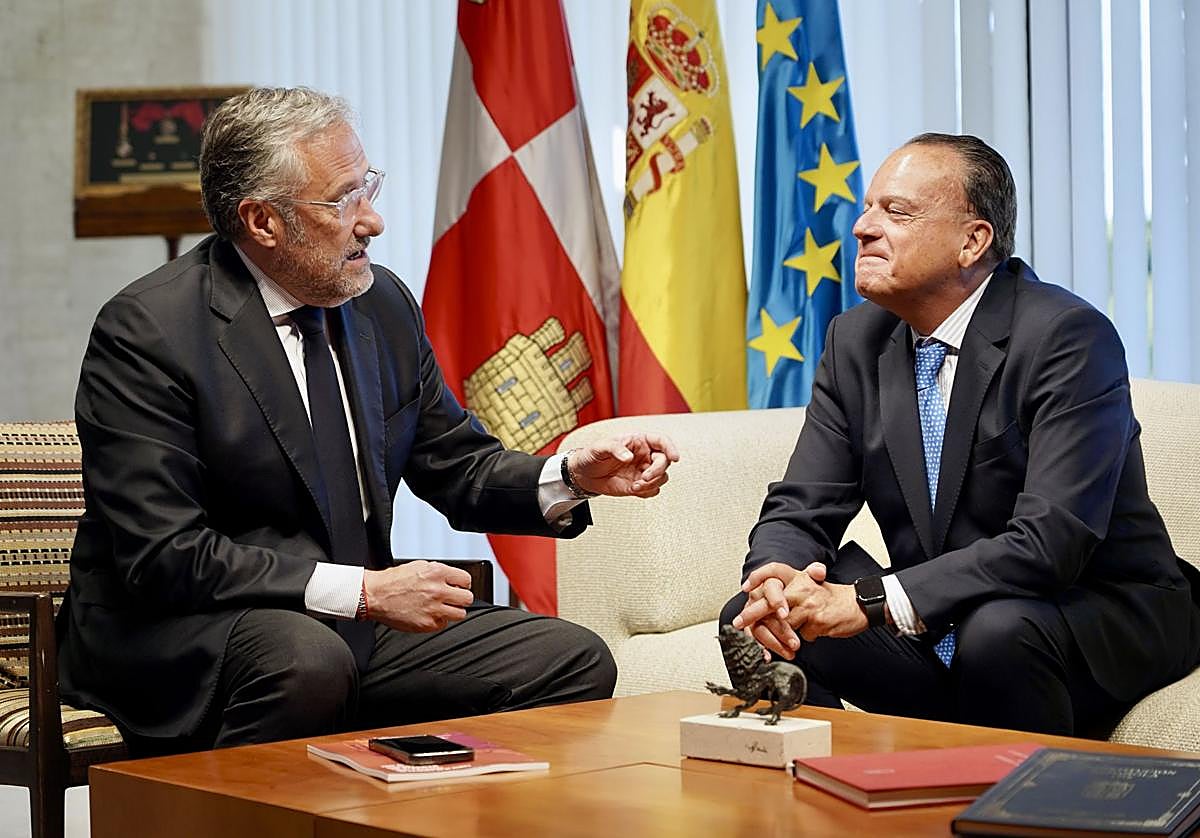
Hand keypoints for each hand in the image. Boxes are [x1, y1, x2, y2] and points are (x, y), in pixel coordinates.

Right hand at [362, 560, 473, 632]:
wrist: (375, 595)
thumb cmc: (393, 581)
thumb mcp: (419, 566)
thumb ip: (440, 572)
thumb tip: (453, 579)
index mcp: (437, 573)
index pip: (466, 580)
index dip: (462, 584)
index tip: (458, 587)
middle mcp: (437, 591)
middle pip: (467, 599)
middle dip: (460, 598)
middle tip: (452, 598)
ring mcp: (433, 609)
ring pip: (460, 614)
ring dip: (452, 611)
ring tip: (441, 607)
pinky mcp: (427, 624)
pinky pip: (443, 624)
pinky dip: (438, 620)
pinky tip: (428, 613)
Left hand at [570, 433, 679, 497]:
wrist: (584, 474)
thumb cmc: (592, 455)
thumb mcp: (600, 446)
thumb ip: (615, 448)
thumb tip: (629, 457)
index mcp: (639, 441)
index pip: (661, 441)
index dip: (671, 448)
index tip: (675, 458)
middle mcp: (644, 455)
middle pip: (665, 461)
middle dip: (658, 471)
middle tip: (645, 477)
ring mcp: (643, 471)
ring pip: (662, 477)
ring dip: (652, 483)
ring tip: (636, 485)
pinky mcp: (639, 485)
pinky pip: (653, 490)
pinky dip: (647, 492)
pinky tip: (634, 489)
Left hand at [733, 561, 866, 658]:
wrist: (860, 606)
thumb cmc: (832, 598)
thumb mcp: (812, 586)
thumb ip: (790, 592)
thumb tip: (767, 602)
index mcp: (799, 577)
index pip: (774, 570)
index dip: (758, 577)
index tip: (745, 588)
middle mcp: (803, 588)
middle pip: (770, 601)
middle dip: (753, 614)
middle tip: (739, 622)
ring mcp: (810, 605)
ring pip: (784, 623)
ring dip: (781, 634)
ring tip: (784, 639)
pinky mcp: (818, 620)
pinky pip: (802, 635)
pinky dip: (804, 638)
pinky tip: (813, 633)